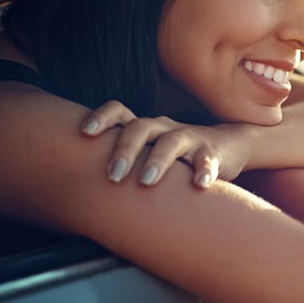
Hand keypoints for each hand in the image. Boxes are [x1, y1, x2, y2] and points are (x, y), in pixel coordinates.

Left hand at [80, 101, 251, 188]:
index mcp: (145, 128)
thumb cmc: (175, 156)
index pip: (119, 112)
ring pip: (172, 142)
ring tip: (146, 181)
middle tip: (112, 176)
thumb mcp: (147, 154)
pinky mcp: (212, 154)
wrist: (227, 147)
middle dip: (125, 150)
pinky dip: (204, 171)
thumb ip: (122, 163)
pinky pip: (207, 160)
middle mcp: (164, 129)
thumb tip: (76, 191)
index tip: (85, 133)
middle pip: (141, 128)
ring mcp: (189, 139)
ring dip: (157, 160)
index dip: (102, 118)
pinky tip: (200, 185)